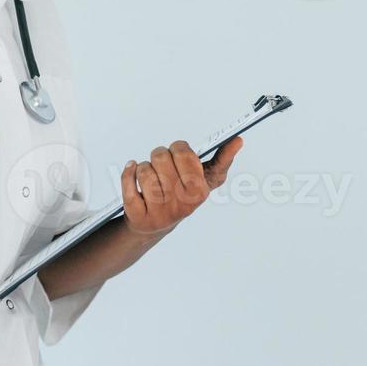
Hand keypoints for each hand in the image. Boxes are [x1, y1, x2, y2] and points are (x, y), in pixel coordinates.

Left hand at [120, 136, 243, 236]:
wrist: (155, 224)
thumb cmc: (183, 196)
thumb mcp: (205, 179)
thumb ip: (223, 159)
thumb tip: (238, 140)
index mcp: (199, 192)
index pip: (185, 154)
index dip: (179, 148)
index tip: (178, 150)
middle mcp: (180, 204)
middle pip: (161, 157)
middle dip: (160, 155)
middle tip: (163, 164)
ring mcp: (158, 211)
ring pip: (144, 169)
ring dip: (144, 166)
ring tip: (151, 176)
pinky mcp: (138, 215)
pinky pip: (128, 182)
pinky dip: (128, 172)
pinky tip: (133, 171)